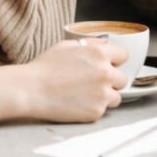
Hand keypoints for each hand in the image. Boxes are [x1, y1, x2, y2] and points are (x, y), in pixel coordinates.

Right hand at [0, 39, 128, 123]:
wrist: (31, 90)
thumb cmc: (45, 67)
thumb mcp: (67, 45)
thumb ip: (91, 44)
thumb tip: (106, 44)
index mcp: (99, 53)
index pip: (124, 56)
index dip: (115, 60)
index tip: (108, 65)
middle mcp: (105, 73)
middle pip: (122, 78)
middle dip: (111, 80)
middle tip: (93, 82)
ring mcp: (102, 94)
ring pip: (116, 96)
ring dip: (105, 96)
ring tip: (85, 94)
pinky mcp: (96, 112)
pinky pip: (103, 110)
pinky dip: (94, 108)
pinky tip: (78, 103)